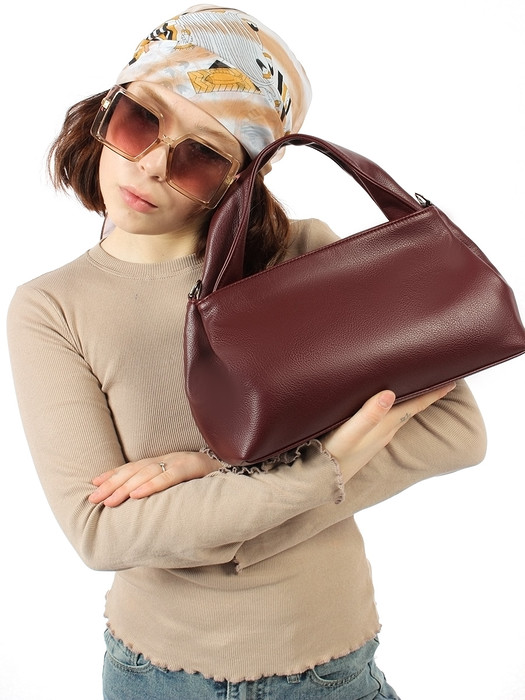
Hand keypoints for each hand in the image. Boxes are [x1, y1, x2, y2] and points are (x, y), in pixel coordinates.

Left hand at [89, 451, 217, 506]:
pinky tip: (136, 495)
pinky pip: (170, 477)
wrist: (239, 469)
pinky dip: (152, 485)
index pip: (133, 467)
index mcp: (166, 461)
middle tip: (94, 498)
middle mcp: (170, 458)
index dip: (113, 474)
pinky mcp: (194, 467)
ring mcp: (181, 461)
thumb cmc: (209, 480)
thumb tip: (140, 501)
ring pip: (148, 473)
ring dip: (126, 487)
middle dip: (112, 484)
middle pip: (135, 470)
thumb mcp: (183, 482)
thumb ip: (165, 485)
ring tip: (110, 500)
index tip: (93, 484)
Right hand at [322, 383, 456, 482]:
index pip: (414, 406)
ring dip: (411, 401)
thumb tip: (390, 394)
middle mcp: (383, 432)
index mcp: (383, 426)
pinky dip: (395, 409)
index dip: (433, 393)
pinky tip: (388, 405)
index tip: (453, 381)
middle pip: (411, 409)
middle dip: (426, 394)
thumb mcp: (347, 434)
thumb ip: (368, 415)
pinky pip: (387, 420)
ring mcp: (375, 438)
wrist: (318, 483)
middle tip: (440, 378)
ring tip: (418, 387)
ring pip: (399, 414)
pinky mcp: (364, 441)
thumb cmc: (331, 456)